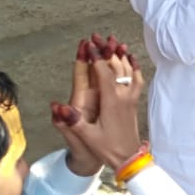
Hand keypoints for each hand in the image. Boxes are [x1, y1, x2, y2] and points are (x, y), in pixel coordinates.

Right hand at [50, 34, 144, 174]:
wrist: (129, 158)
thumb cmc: (107, 148)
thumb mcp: (87, 136)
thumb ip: (73, 121)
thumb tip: (57, 106)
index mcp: (111, 102)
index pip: (103, 73)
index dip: (96, 57)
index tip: (87, 44)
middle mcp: (123, 96)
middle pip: (117, 66)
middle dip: (106, 49)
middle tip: (97, 36)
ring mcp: (131, 98)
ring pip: (128, 70)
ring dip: (120, 54)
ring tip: (113, 40)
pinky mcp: (134, 101)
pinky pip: (137, 79)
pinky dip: (134, 66)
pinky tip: (130, 58)